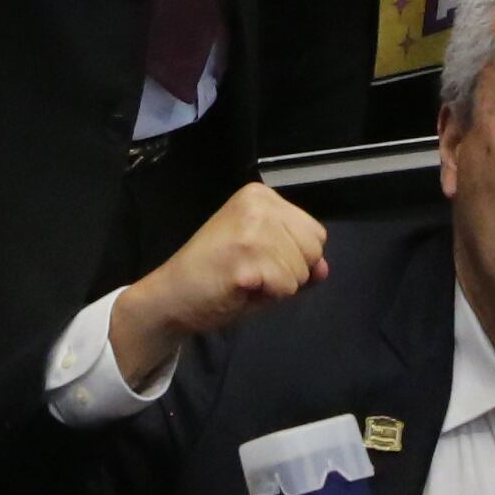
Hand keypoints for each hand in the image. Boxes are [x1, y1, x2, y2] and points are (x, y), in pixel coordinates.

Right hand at [111, 181, 327, 382]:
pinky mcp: (248, 256)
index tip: (258, 260)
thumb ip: (298, 261)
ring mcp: (253, 227)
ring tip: (244, 281)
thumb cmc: (215, 278)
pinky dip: (267, 298)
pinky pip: (286, 288)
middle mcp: (259, 203)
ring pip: (302, 272)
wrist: (171, 295)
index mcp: (261, 196)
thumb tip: (324, 269)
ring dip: (277, 287)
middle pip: (314, 249)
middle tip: (251, 273)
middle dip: (290, 273)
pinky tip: (239, 289)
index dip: (295, 258)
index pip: (315, 233)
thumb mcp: (263, 261)